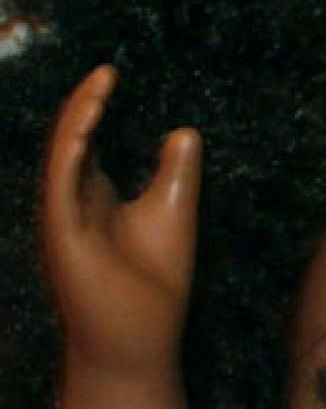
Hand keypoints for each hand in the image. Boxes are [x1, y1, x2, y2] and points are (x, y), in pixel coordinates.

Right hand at [41, 66, 200, 373]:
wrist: (140, 338)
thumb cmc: (155, 284)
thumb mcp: (172, 213)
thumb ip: (176, 173)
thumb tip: (183, 130)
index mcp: (94, 195)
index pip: (88, 141)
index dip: (96, 108)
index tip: (111, 75)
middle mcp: (72, 201)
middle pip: (71, 141)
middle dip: (84, 104)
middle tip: (105, 70)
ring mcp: (62, 216)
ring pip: (62, 155)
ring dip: (76, 118)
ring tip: (97, 83)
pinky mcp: (61, 232)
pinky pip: (59, 182)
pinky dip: (71, 150)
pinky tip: (86, 123)